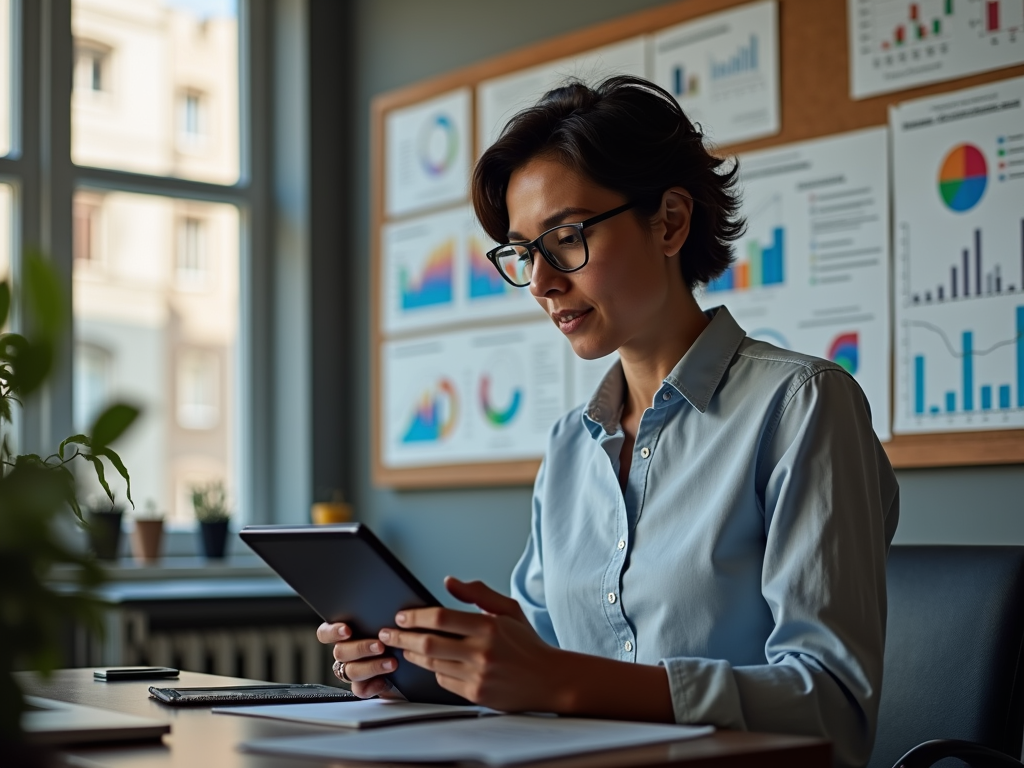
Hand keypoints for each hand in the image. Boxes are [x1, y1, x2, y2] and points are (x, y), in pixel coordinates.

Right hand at [315, 622, 403, 699]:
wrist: (408, 658)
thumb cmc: (394, 633)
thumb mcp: (385, 620)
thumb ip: (377, 615)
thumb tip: (381, 601)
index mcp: (344, 634)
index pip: (325, 633)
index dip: (332, 632)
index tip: (347, 630)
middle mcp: (345, 653)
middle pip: (340, 653)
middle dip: (361, 648)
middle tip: (380, 645)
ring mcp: (352, 670)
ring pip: (351, 671)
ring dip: (371, 666)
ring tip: (391, 662)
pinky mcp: (364, 686)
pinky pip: (361, 690)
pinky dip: (373, 686)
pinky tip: (385, 681)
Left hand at [377, 576, 564, 711]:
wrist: (549, 679)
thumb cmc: (526, 642)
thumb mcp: (508, 609)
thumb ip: (477, 593)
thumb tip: (448, 582)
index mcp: (489, 626)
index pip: (441, 617)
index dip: (415, 616)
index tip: (400, 616)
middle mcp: (482, 651)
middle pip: (429, 643)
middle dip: (402, 638)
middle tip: (387, 634)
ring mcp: (478, 675)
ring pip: (432, 664)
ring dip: (413, 655)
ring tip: (403, 648)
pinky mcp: (476, 694)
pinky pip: (444, 682)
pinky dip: (433, 671)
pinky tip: (429, 664)